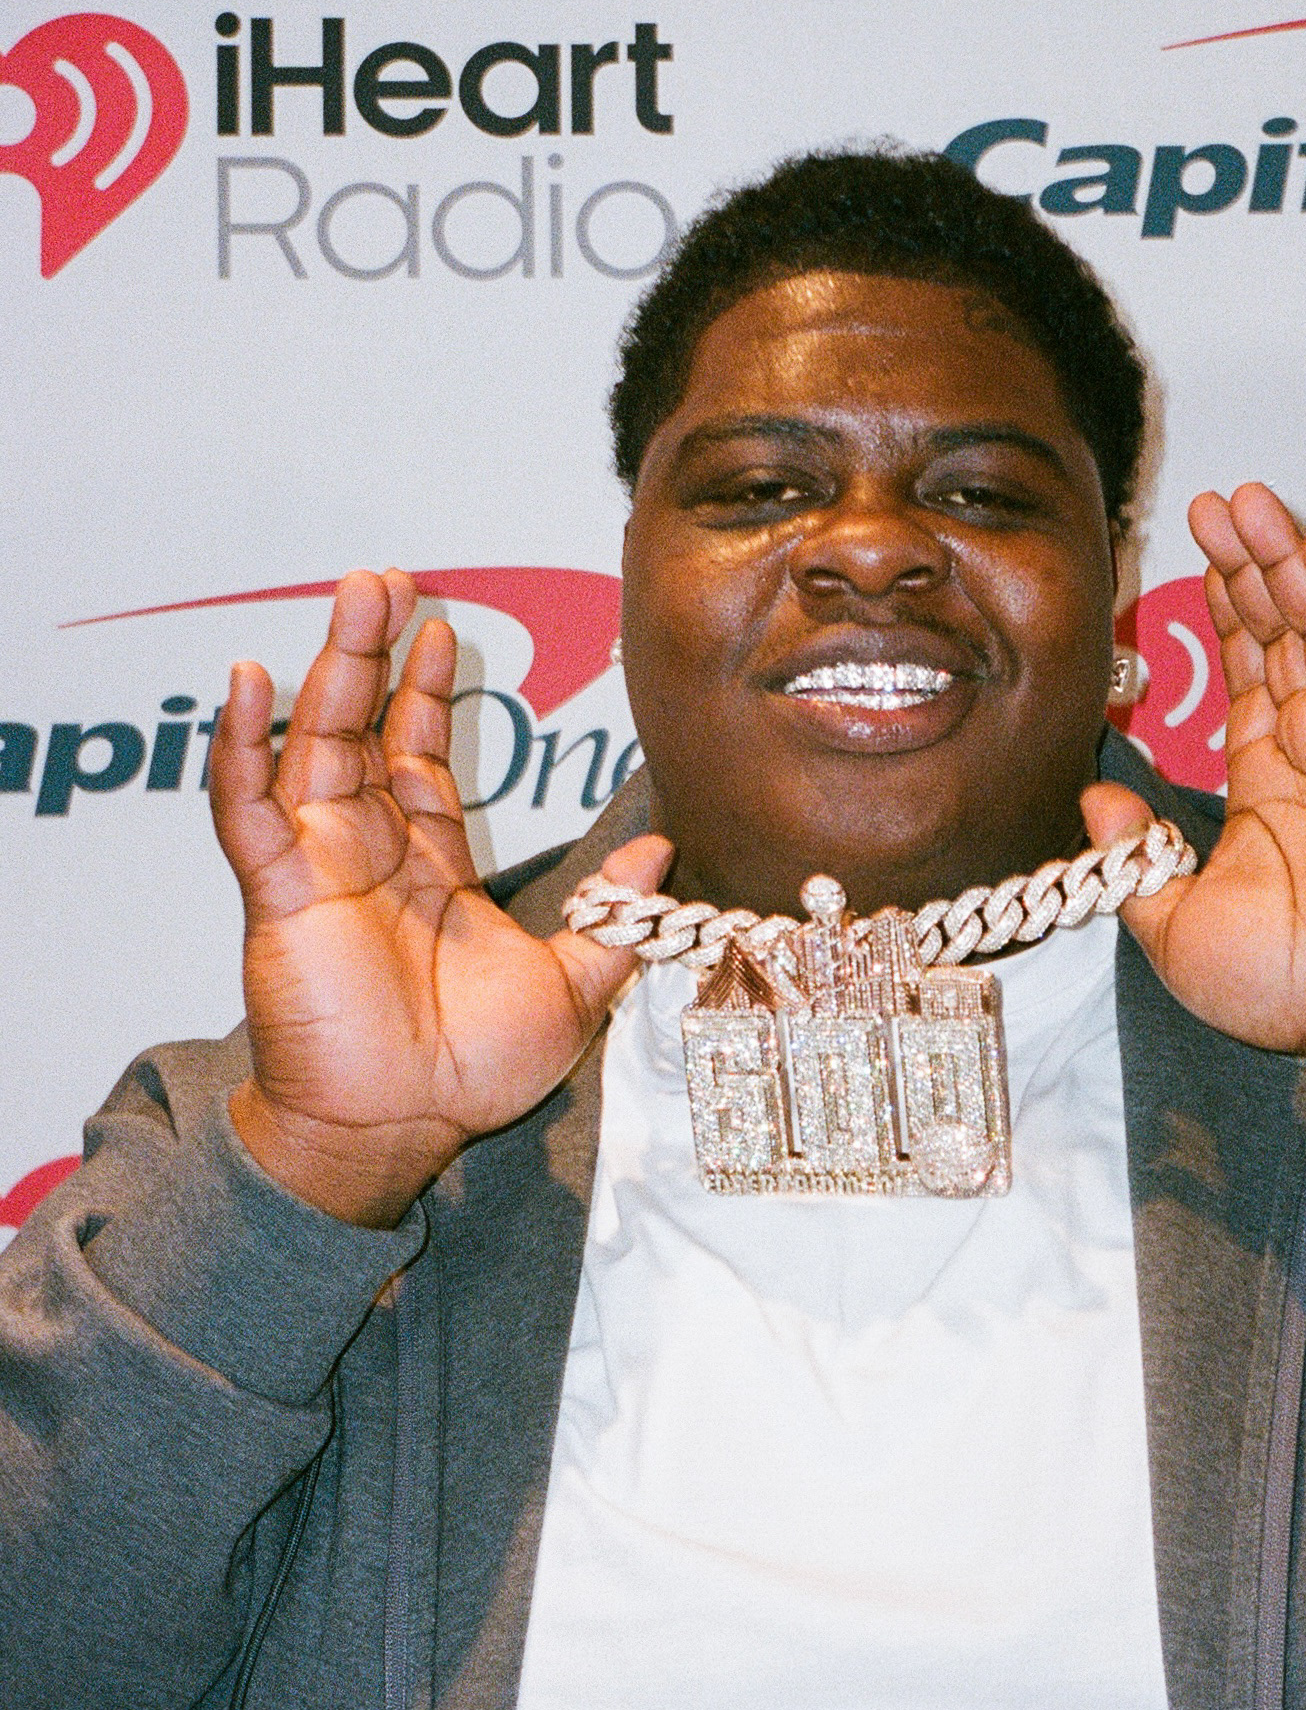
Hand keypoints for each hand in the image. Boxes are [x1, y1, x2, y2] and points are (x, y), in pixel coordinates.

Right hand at [210, 570, 668, 1226]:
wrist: (405, 1128)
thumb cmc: (474, 1070)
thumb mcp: (574, 983)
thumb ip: (614, 914)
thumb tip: (660, 849)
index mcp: (430, 866)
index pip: (421, 757)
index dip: (430, 694)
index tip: (446, 631)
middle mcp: (370, 852)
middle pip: (366, 729)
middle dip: (377, 653)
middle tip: (389, 580)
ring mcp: (319, 866)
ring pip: (314, 745)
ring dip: (329, 670)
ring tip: (354, 596)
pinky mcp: (279, 892)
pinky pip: (249, 809)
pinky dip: (242, 747)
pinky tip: (249, 684)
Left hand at [1086, 485, 1305, 1174]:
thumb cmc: (1282, 988)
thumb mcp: (1171, 921)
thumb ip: (1132, 853)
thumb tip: (1094, 794)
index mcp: (1268, 784)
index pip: (1247, 671)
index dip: (1225, 609)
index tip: (1198, 551)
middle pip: (1284, 632)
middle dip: (1250, 566)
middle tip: (1218, 504)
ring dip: (1292, 564)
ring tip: (1253, 506)